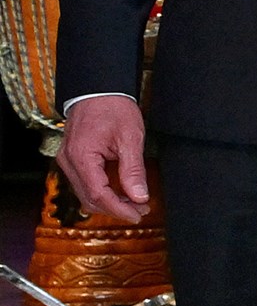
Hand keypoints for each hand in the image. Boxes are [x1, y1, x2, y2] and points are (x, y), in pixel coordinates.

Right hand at [56, 95, 148, 223]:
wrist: (97, 90)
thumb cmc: (114, 108)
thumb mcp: (130, 138)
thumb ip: (134, 170)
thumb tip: (140, 196)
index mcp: (81, 156)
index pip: (98, 194)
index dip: (119, 209)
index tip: (138, 214)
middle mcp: (68, 161)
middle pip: (89, 198)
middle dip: (115, 208)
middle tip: (141, 210)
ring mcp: (66, 161)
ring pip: (85, 193)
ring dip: (109, 202)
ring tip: (134, 202)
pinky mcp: (71, 159)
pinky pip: (84, 183)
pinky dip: (102, 191)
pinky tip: (121, 192)